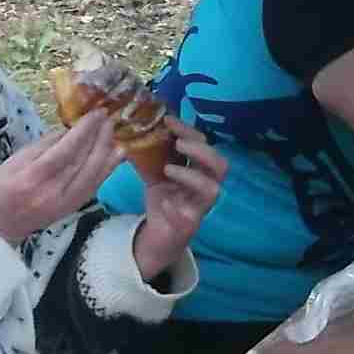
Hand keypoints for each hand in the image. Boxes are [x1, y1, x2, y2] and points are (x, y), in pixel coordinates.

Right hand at [0, 110, 123, 244]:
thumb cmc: (1, 188)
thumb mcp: (15, 161)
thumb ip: (44, 145)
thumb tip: (70, 130)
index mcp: (33, 177)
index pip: (65, 151)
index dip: (83, 131)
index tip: (95, 114)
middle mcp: (53, 192)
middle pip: (83, 162)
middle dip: (99, 137)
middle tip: (107, 118)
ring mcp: (65, 203)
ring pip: (94, 175)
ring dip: (107, 151)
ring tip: (113, 132)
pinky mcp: (73, 208)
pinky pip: (94, 186)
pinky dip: (107, 168)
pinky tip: (116, 155)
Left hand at [131, 117, 227, 282]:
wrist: (158, 233)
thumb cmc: (162, 197)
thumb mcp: (155, 171)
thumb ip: (151, 152)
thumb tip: (133, 126)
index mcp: (200, 169)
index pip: (205, 144)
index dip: (190, 130)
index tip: (169, 120)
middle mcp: (206, 186)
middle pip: (221, 166)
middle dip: (201, 152)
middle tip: (179, 144)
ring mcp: (200, 207)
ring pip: (212, 190)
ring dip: (191, 177)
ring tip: (168, 170)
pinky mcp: (189, 226)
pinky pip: (188, 218)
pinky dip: (175, 209)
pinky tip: (163, 203)